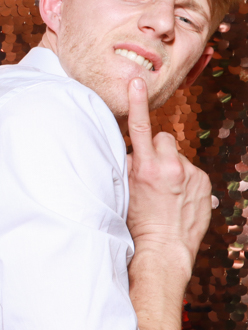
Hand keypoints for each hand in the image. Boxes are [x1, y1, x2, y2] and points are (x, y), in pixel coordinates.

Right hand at [125, 77, 211, 264]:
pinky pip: (191, 170)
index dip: (136, 102)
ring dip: (173, 165)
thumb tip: (134, 151)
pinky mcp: (205, 182)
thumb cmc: (139, 221)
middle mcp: (171, 167)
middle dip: (158, 149)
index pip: (139, 127)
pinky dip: (186, 179)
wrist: (165, 248)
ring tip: (168, 189)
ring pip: (178, 155)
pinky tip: (180, 196)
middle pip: (164, 138)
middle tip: (153, 171)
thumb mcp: (125, 189)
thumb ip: (130, 164)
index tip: (137, 81)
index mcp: (146, 167)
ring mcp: (191, 174)